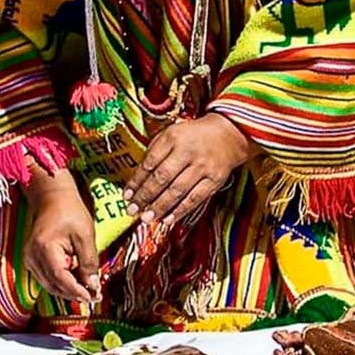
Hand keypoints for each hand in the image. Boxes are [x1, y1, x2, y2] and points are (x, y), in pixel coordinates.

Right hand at [23, 172, 100, 305]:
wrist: (52, 198)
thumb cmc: (70, 212)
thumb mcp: (85, 235)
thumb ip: (89, 262)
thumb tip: (93, 285)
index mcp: (44, 248)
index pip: (60, 278)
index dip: (76, 291)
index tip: (93, 297)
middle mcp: (32, 256)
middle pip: (53, 285)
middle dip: (75, 294)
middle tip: (95, 297)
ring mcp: (30, 259)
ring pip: (50, 285)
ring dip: (69, 291)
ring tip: (90, 292)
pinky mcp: (32, 260)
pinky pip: (47, 278)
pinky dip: (62, 283)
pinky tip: (77, 282)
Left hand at [126, 112, 254, 226]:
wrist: (228, 134)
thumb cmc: (193, 136)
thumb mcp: (171, 134)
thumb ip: (155, 152)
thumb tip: (137, 179)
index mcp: (173, 137)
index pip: (150, 162)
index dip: (137, 181)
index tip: (127, 195)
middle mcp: (188, 151)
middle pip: (162, 178)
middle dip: (145, 196)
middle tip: (132, 210)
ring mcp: (203, 166)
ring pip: (177, 190)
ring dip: (160, 207)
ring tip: (146, 218)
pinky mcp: (215, 180)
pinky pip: (195, 198)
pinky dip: (180, 211)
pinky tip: (167, 219)